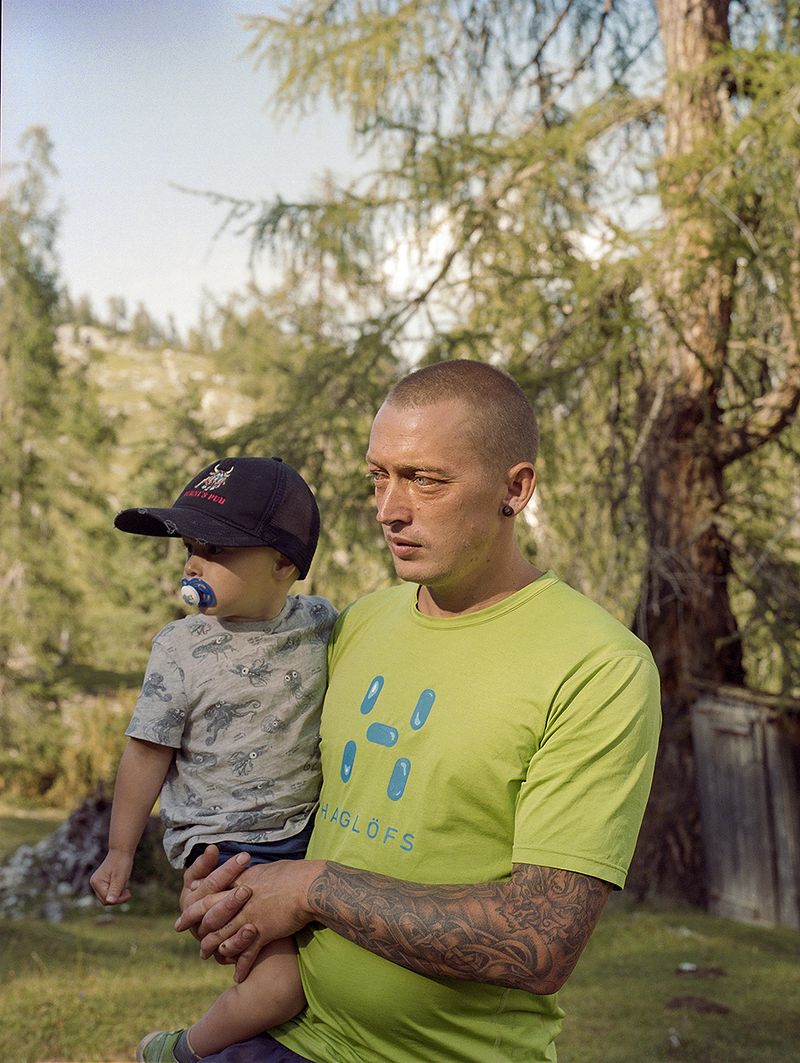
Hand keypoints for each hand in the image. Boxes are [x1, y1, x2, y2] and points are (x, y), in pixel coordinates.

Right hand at [90, 850, 133, 904]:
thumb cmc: (122, 863)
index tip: (129, 893)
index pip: (106, 900)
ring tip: (125, 886)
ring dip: (117, 894)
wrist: (122, 851)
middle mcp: (94, 883)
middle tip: (128, 891)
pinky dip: (116, 890)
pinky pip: (109, 892)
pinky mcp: (102, 882)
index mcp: (97, 882)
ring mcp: (97, 883)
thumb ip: (115, 890)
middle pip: (105, 900)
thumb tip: (109, 901)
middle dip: (117, 897)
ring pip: (107, 897)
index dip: (118, 899)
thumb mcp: (120, 878)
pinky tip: (122, 884)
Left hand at [176, 858, 322, 981]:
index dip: (193, 909)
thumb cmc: (292, 874)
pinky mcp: (263, 932)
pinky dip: (241, 966)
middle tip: (193, 943)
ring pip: (224, 938)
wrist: (310, 885)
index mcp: (239, 884)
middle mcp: (240, 902)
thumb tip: (239, 878)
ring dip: (215, 950)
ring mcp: (250, 918)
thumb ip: (247, 877)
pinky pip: (247, 954)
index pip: (209, 896)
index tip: (182, 916)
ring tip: (208, 958)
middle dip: (199, 933)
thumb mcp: (264, 870)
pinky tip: (237, 977)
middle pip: (211, 920)